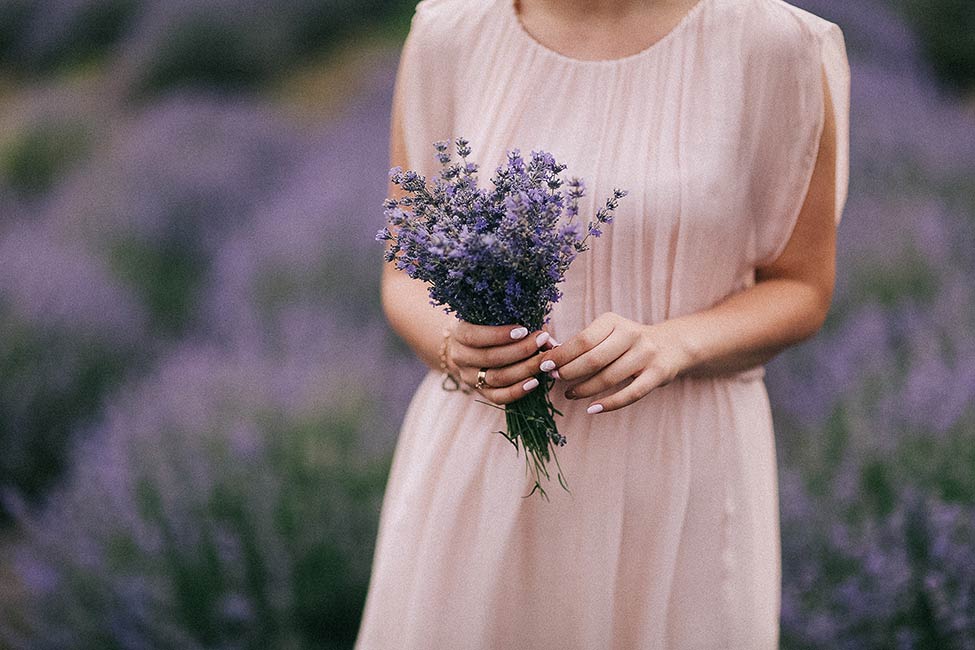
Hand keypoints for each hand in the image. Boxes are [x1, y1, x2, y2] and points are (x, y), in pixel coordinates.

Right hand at [446, 319, 557, 404]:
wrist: (471, 347)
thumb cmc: (490, 327)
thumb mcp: (497, 320)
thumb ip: (520, 326)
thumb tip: (547, 339)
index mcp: (460, 335)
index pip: (475, 336)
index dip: (499, 335)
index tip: (524, 330)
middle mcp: (460, 357)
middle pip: (490, 358)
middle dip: (521, 350)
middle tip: (542, 341)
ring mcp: (469, 377)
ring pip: (497, 378)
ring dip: (524, 369)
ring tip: (544, 362)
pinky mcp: (480, 392)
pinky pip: (498, 397)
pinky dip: (517, 391)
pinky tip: (534, 382)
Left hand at [535, 312, 691, 413]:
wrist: (672, 345)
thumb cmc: (628, 342)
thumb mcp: (609, 332)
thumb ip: (583, 343)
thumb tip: (549, 357)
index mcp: (614, 322)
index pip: (583, 340)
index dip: (561, 355)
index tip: (544, 365)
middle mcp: (631, 335)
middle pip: (594, 359)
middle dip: (569, 372)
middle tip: (555, 379)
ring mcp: (646, 355)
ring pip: (609, 378)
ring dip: (585, 390)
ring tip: (570, 394)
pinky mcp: (658, 374)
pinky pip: (630, 394)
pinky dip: (609, 404)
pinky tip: (592, 409)